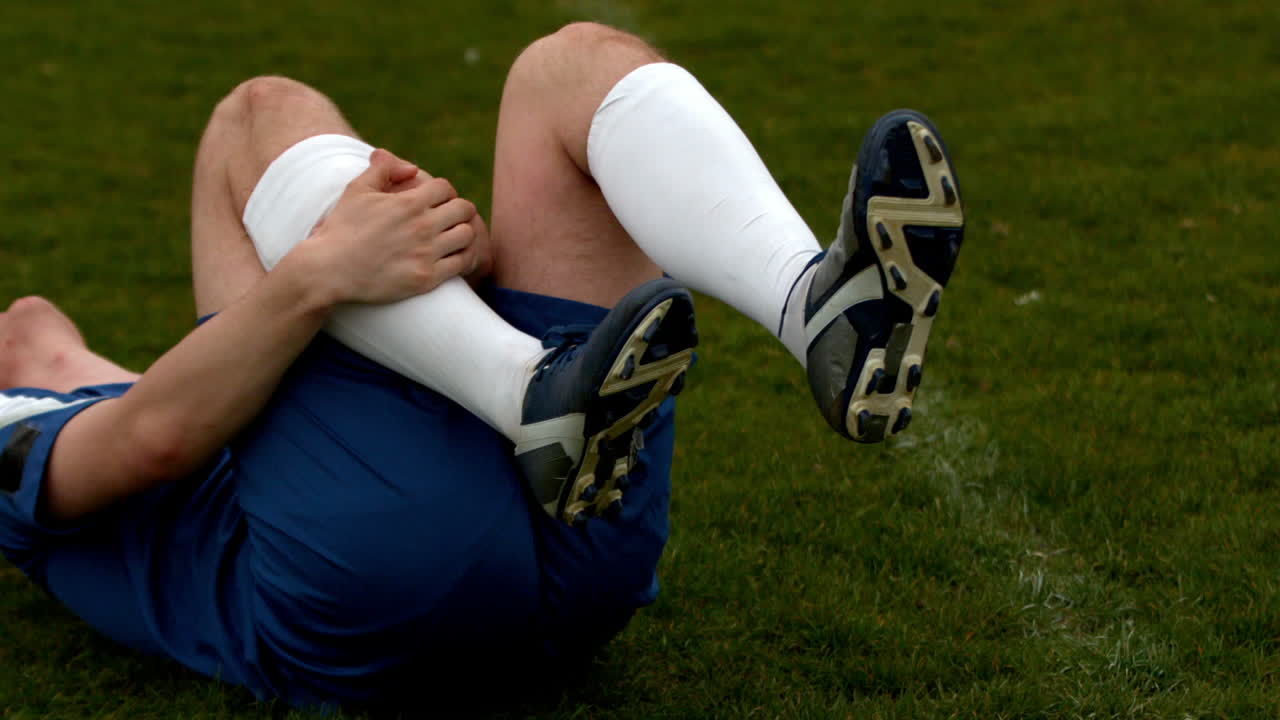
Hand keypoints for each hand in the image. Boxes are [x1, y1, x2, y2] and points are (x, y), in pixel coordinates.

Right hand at [292, 149, 480, 305]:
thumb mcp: (357, 189)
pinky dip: (465, 259)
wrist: (329, 270)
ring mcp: (426, 253)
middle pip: (464, 209)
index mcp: (408, 203)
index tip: (438, 201)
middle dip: (458, 211)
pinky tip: (458, 259)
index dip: (444, 192)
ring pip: (467, 235)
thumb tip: (412, 168)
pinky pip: (462, 263)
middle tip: (449, 219)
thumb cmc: (341, 228)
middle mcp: (422, 226)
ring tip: (454, 238)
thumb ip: (383, 168)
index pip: (446, 187)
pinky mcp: (427, 278)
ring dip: (463, 234)